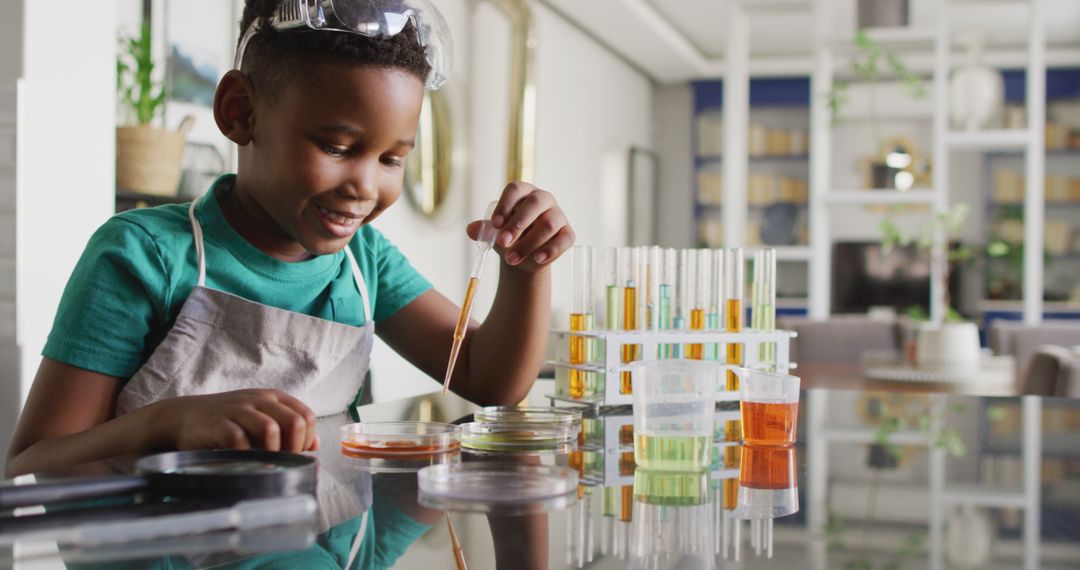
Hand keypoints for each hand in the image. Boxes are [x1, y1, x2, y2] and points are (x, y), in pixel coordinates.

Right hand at [153, 389, 317, 452]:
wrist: (184, 416)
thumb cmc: (228, 421)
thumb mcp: (261, 418)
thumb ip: (288, 428)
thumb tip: (314, 444)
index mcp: (274, 397)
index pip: (306, 417)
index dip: (306, 439)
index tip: (294, 453)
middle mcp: (259, 400)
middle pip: (294, 422)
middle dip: (293, 448)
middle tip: (281, 460)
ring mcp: (238, 410)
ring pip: (270, 430)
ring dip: (271, 452)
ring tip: (262, 461)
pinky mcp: (218, 424)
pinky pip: (240, 441)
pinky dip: (245, 455)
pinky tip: (242, 460)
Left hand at [466, 182, 574, 272]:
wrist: (524, 256)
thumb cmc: (509, 237)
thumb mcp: (494, 233)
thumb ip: (483, 229)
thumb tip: (470, 229)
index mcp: (524, 192)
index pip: (516, 189)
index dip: (505, 205)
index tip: (495, 225)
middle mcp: (543, 199)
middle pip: (535, 203)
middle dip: (518, 224)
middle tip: (502, 243)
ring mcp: (558, 215)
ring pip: (548, 224)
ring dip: (529, 243)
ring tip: (511, 260)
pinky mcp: (568, 233)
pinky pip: (564, 240)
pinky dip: (551, 250)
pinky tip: (537, 259)